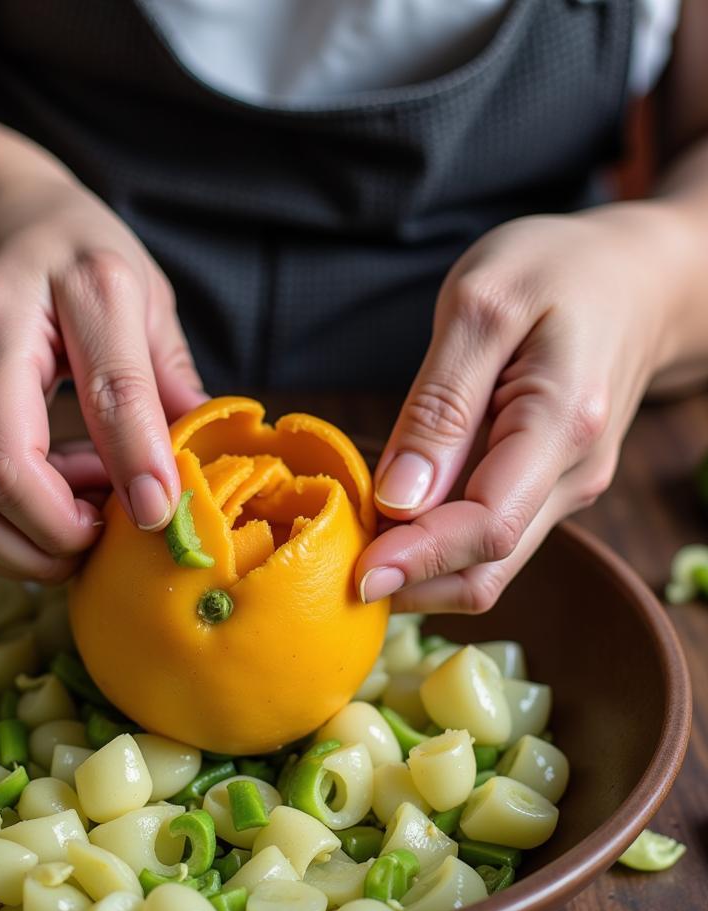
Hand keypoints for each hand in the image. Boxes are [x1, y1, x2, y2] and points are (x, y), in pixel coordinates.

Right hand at [0, 155, 205, 581]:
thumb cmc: (78, 252)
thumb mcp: (147, 293)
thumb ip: (172, 379)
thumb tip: (199, 468)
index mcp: (76, 284)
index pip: (109, 389)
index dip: (137, 464)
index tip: (159, 516)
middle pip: (2, 468)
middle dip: (61, 532)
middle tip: (107, 537)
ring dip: (25, 545)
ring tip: (82, 523)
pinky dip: (6, 527)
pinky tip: (57, 499)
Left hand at [355, 203, 687, 612]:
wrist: (635, 277)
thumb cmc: (555, 272)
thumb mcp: (481, 307)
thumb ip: (440, 404)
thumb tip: (399, 498)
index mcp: (561, 425)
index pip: (487, 525)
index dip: (416, 559)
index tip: (353, 573)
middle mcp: (573, 475)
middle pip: (486, 565)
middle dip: (408, 580)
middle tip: (334, 569)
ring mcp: (566, 490)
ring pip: (488, 564)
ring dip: (420, 572)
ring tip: (352, 549)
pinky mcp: (549, 490)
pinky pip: (490, 539)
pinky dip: (437, 547)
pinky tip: (390, 527)